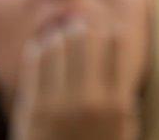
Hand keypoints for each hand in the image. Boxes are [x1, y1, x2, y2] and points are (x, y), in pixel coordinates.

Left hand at [12, 20, 138, 139]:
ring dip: (57, 38)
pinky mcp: (32, 107)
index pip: (114, 46)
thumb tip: (121, 73)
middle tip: (77, 29)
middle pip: (84, 39)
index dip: (108, 33)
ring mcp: (58, 103)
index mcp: (116, 104)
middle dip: (81, 30)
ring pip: (56, 46)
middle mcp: (89, 100)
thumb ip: (125, 106)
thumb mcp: (122, 135)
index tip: (103, 31)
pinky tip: (39, 48)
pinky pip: (34, 62)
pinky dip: (37, 50)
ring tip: (58, 39)